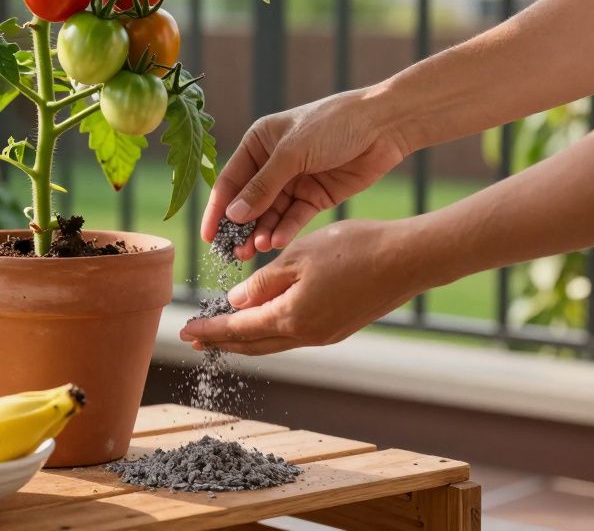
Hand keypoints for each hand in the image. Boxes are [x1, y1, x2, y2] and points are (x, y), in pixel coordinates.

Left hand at [180, 219, 434, 355]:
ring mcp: (326, 333)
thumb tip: (236, 302)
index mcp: (291, 318)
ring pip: (275, 341)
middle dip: (222, 340)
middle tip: (196, 337)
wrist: (409, 260)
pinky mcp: (340, 326)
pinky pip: (295, 334)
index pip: (238, 330)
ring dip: (247, 337)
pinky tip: (266, 318)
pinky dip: (272, 330)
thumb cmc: (354, 249)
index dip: (210, 330)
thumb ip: (264, 282)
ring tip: (225, 331)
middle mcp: (307, 334)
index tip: (185, 330)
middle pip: (254, 344)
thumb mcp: (298, 256)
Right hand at [201, 87, 408, 256]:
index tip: (209, 236)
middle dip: (242, 228)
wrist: (383, 126)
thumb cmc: (332, 125)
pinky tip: (277, 242)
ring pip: (271, 214)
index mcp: (258, 143)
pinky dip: (286, 229)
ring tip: (257, 250)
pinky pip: (295, 217)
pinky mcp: (316, 196)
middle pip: (249, 202)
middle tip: (235, 253)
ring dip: (263, 232)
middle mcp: (272, 163)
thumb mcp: (291, 153)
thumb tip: (233, 215)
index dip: (218, 209)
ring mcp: (294, 181)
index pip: (230, 181)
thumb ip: (262, 187)